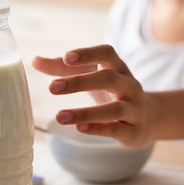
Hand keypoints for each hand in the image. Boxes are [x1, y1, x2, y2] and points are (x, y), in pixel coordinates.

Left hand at [32, 45, 155, 147]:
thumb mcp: (92, 77)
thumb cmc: (113, 93)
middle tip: (52, 88)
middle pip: (109, 79)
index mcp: (118, 68)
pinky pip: (117, 129)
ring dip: (85, 112)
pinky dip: (98, 129)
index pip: (107, 54)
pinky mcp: (134, 130)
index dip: (88, 54)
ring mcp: (135, 108)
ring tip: (59, 116)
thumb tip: (35, 60)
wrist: (148, 119)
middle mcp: (130, 85)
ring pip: (114, 109)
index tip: (67, 57)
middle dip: (80, 82)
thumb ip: (64, 68)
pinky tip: (79, 129)